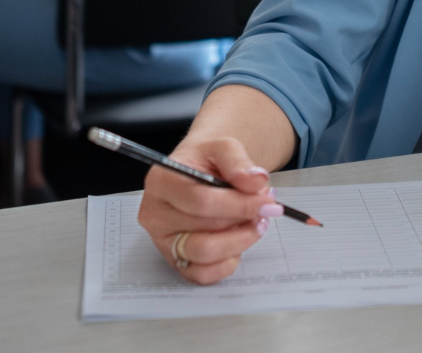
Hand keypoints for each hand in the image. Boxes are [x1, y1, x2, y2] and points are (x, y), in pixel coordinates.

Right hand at [137, 136, 281, 284]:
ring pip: (204, 254)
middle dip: (243, 220)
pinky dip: (227, 262)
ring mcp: (163, 240)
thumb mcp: (222, 147)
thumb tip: (255, 182)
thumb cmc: (205, 161)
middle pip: (206, 228)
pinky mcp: (175, 260)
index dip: (239, 204)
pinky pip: (202, 274)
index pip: (201, 200)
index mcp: (162, 181)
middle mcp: (156, 213)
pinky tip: (237, 241)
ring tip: (254, 224)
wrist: (198, 170)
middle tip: (265, 208)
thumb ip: (239, 162)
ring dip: (239, 241)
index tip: (266, 201)